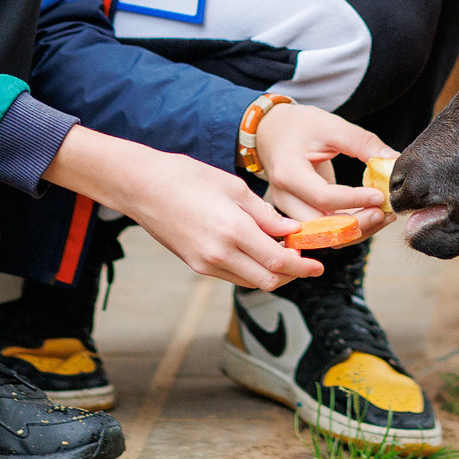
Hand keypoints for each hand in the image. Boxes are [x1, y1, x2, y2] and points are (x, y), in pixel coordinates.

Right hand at [41, 125, 322, 289]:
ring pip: (251, 281)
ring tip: (282, 254)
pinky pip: (232, 276)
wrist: (142, 186)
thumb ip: (265, 214)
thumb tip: (291, 230)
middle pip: (268, 280)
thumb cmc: (186, 177)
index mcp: (233, 231)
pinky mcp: (196, 265)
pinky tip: (256, 252)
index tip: (317, 263)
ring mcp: (205, 263)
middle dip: (291, 274)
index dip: (302, 265)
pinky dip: (250, 270)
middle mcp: (219, 254)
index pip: (278, 261)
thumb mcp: (233, 188)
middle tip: (304, 259)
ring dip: (271, 273)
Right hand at [253, 101, 390, 233]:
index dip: (355, 200)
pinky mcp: (300, 214)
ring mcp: (290, 210)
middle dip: (357, 225)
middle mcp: (285, 197)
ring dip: (357, 231)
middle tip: (385, 212)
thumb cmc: (298, 126)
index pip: (323, 196)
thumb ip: (362, 143)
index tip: (380, 195)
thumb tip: (392, 161)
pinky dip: (350, 228)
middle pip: (321, 227)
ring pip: (325, 236)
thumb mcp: (330, 126)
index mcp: (288, 172)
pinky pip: (326, 231)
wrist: (271, 131)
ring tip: (383, 216)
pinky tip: (371, 215)